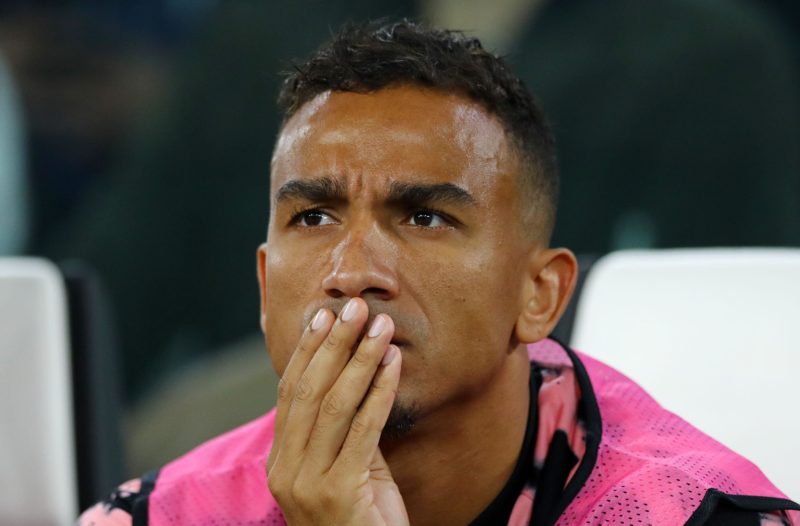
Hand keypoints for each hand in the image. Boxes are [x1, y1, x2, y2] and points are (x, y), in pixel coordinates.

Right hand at [266, 297, 408, 525]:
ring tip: (379, 327)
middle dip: (332, 344)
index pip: (290, 393)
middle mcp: (286, 470)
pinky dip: (379, 393)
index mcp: (281, 460)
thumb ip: (344, 428)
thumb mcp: (347, 467)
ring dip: (360, 360)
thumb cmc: (363, 518)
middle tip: (353, 307)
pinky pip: (363, 431)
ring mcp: (307, 484)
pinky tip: (393, 366)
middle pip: (307, 391)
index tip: (322, 315)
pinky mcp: (337, 493)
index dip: (306, 351)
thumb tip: (355, 370)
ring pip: (332, 405)